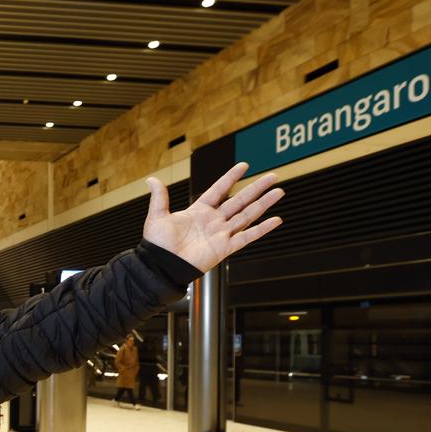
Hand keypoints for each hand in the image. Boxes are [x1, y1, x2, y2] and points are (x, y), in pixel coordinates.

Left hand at [142, 162, 282, 272]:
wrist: (162, 266)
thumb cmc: (158, 245)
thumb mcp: (157, 216)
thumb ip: (159, 197)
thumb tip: (152, 180)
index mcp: (199, 211)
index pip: (219, 190)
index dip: (231, 178)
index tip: (244, 166)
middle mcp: (213, 221)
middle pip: (240, 200)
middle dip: (256, 188)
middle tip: (272, 176)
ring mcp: (221, 234)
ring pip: (247, 215)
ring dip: (263, 204)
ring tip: (278, 191)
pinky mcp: (225, 248)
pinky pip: (247, 236)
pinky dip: (262, 229)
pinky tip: (275, 220)